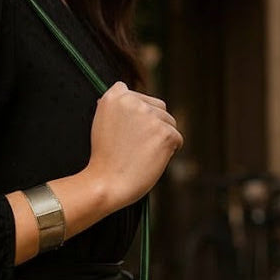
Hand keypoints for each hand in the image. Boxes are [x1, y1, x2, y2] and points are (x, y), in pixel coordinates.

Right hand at [84, 81, 182, 211]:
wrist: (106, 183)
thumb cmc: (103, 160)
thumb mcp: (101, 125)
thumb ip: (117, 110)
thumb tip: (129, 100)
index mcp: (114, 97)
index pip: (136, 95)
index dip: (136, 113)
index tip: (129, 128)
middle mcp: (133, 101)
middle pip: (158, 107)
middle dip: (153, 124)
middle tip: (136, 146)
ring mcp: (151, 117)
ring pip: (169, 122)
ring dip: (161, 137)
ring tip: (142, 154)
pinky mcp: (166, 133)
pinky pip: (177, 138)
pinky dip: (169, 151)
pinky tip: (151, 160)